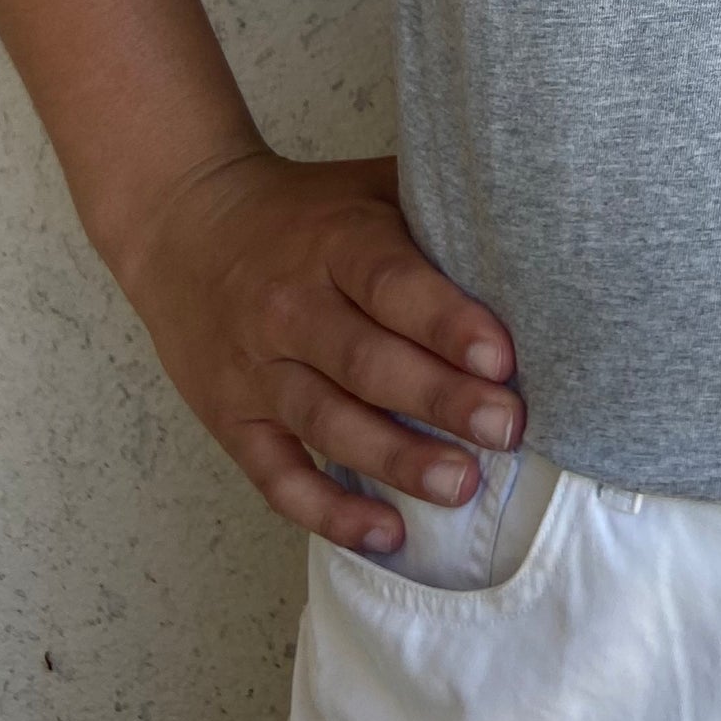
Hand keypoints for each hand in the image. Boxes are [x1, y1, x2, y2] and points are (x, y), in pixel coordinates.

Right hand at [109, 148, 525, 554]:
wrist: (183, 224)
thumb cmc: (306, 210)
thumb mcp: (370, 187)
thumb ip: (438, 208)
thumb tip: (537, 230)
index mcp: (335, 244)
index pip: (392, 285)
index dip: (447, 323)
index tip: (502, 358)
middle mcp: (291, 309)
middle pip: (366, 362)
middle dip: (439, 400)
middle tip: (504, 430)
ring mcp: (257, 370)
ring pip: (327, 423)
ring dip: (395, 460)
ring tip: (460, 486)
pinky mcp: (233, 420)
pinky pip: (278, 476)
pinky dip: (328, 512)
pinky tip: (386, 534)